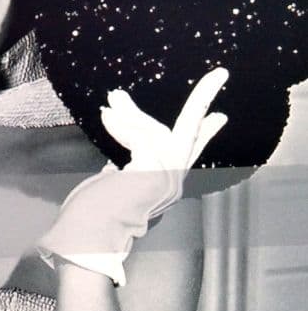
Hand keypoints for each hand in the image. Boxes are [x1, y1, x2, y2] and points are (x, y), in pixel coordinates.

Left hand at [38, 68, 227, 284]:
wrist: (89, 235)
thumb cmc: (97, 211)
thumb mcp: (117, 176)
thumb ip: (129, 155)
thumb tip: (119, 129)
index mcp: (166, 182)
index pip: (192, 152)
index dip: (206, 132)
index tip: (220, 118)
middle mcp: (173, 182)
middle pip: (191, 132)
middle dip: (205, 99)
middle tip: (219, 74)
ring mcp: (165, 179)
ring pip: (156, 131)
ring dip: (129, 115)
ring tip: (110, 105)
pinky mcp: (151, 173)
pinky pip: (142, 137)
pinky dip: (123, 125)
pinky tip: (108, 118)